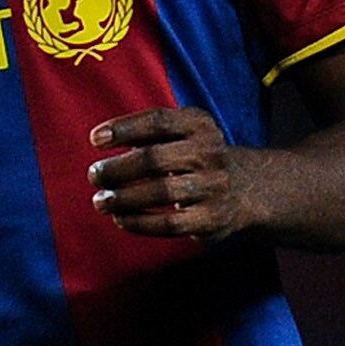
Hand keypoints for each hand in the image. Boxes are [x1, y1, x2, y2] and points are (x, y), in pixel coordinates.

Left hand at [87, 107, 256, 240]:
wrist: (249, 188)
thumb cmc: (198, 157)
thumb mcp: (184, 132)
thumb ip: (149, 131)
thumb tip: (101, 139)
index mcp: (200, 125)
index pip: (158, 121)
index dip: (123, 129)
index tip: (94, 140)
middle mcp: (209, 153)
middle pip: (155, 159)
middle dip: (117, 169)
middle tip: (95, 175)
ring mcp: (212, 187)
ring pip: (160, 192)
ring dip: (123, 198)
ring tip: (100, 201)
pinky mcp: (211, 219)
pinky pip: (168, 224)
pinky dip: (138, 222)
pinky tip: (120, 218)